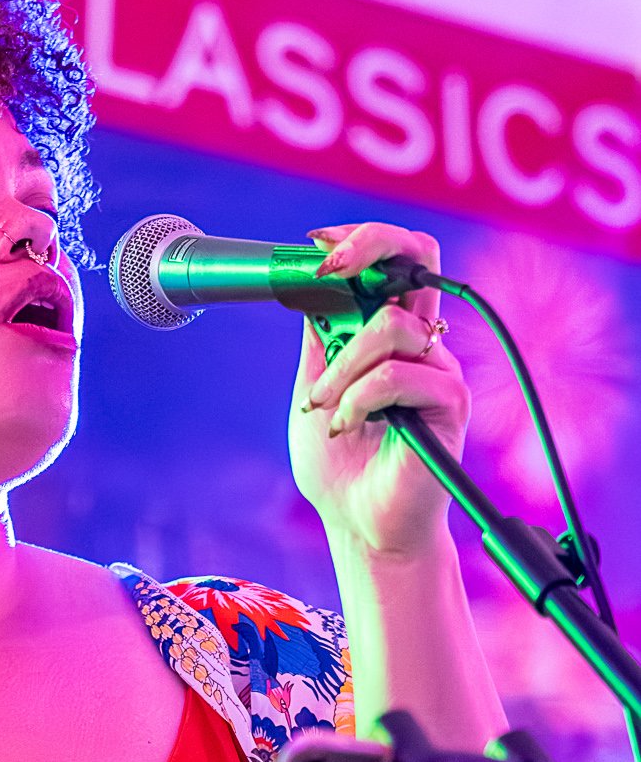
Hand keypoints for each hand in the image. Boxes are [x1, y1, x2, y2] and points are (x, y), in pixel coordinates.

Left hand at [288, 221, 469, 558]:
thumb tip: (312, 282)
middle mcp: (421, 342)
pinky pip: (398, 376)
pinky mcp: (449, 402)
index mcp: (390, 332)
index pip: (395, 259)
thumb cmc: (339, 462)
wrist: (359, 523)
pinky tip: (346, 427)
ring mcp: (438, 369)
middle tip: (327, 269)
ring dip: (342, 366)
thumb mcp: (314, 387)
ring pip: (391, 326)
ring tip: (324, 407)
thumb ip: (321, 338)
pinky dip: (358, 399)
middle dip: (370, 246)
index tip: (315, 245)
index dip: (361, 238)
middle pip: (419, 256)